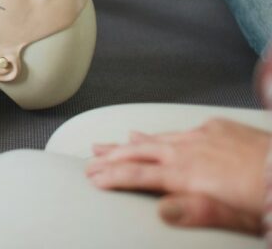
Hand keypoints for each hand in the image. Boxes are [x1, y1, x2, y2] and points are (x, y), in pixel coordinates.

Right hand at [87, 119, 271, 234]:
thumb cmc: (270, 199)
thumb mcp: (239, 216)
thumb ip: (200, 212)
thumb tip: (162, 210)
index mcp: (190, 175)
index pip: (139, 175)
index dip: (113, 176)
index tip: (92, 178)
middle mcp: (191, 150)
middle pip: (139, 152)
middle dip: (111, 157)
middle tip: (89, 162)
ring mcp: (203, 135)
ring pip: (154, 138)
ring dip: (127, 144)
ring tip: (105, 145)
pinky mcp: (218, 126)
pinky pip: (177, 130)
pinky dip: (156, 134)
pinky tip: (146, 134)